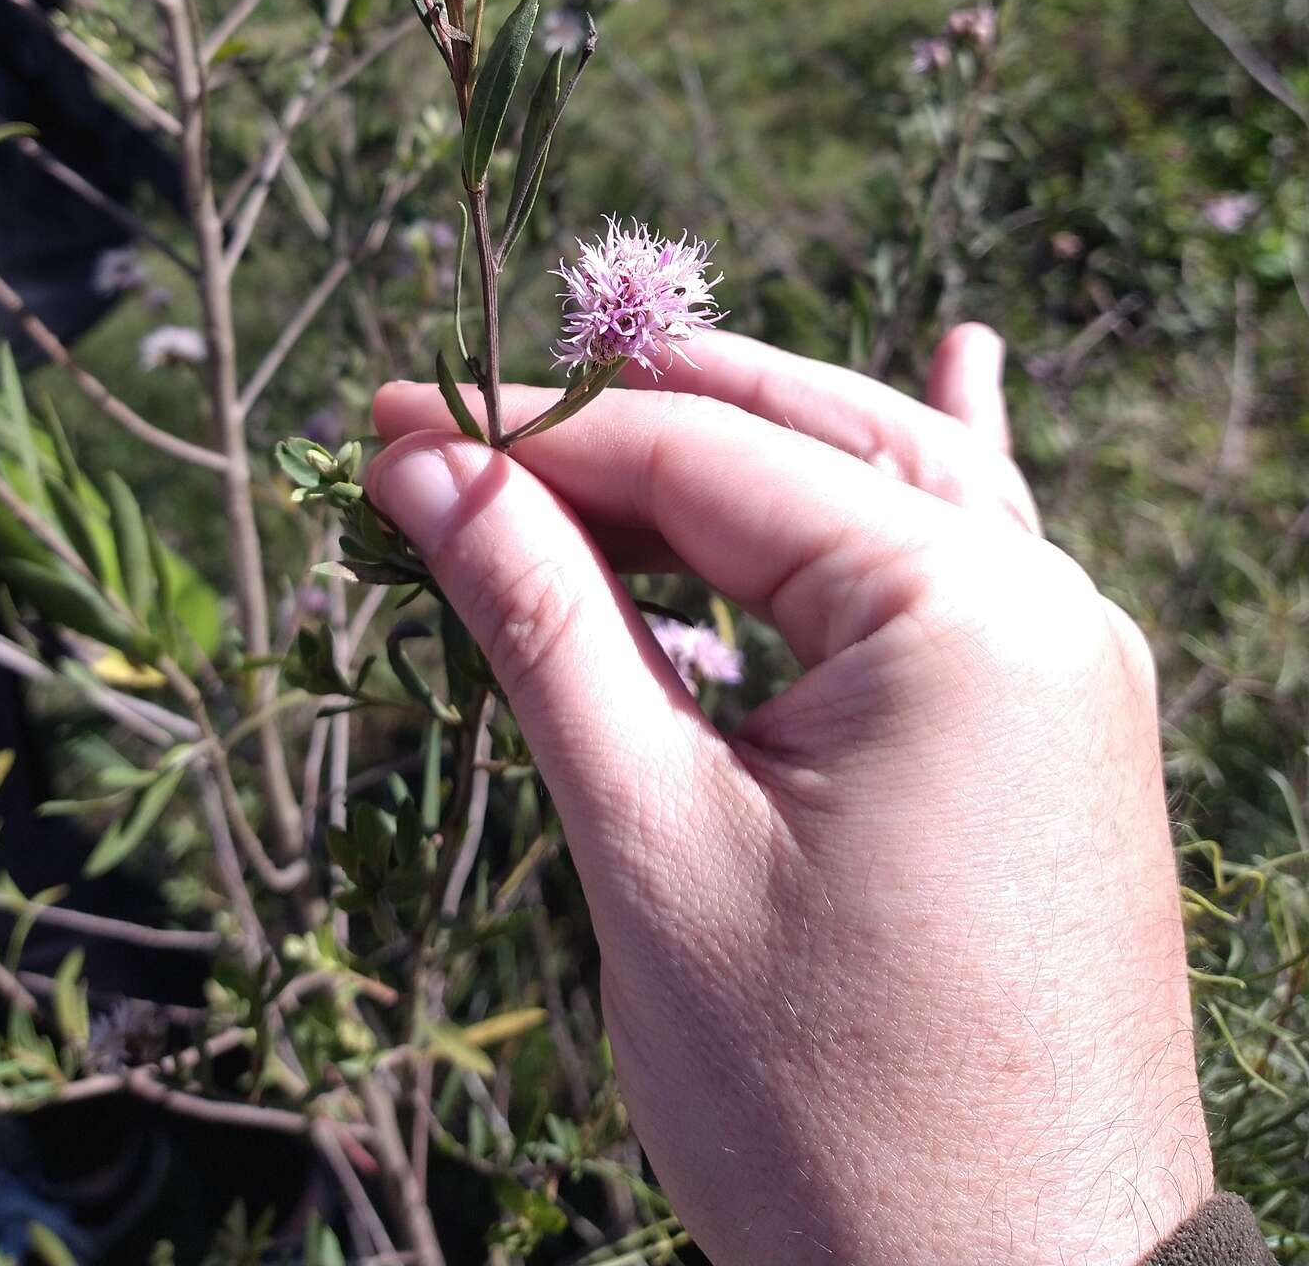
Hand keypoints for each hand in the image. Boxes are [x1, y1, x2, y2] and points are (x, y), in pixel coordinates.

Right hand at [369, 326, 1210, 1264]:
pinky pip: (984, 557)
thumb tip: (423, 465)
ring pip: (894, 482)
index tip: (389, 424)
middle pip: (807, 439)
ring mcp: (1073, 663)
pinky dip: (932, 464)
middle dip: (630, 418)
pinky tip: (960, 357)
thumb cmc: (821, 1106)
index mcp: (959, 610)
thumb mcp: (653, 837)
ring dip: (752, 438)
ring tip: (610, 400)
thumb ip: (544, 619)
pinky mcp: (1066, 729)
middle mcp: (1046, 602)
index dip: (531, 434)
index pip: (704, 460)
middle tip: (461, 420)